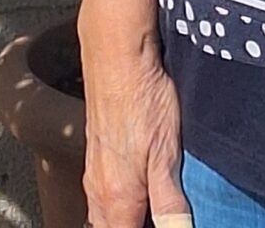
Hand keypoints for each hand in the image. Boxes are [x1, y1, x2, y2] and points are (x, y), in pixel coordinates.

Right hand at [81, 35, 187, 227]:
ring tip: (146, 213)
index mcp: (118, 198)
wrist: (116, 54)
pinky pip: (99, 195)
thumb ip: (170, 203)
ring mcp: (94, 170)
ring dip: (121, 222)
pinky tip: (133, 193)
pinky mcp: (95, 152)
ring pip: (101, 216)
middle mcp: (99, 189)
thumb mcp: (166, 153)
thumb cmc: (142, 97)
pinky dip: (115, 206)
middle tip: (156, 220)